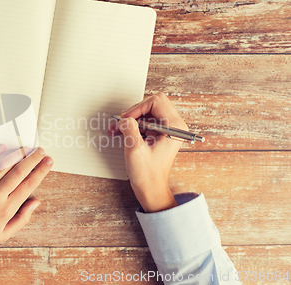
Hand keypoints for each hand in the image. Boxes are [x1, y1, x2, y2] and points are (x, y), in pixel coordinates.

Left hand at [0, 144, 52, 267]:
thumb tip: (36, 202)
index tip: (49, 162)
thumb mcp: (4, 234)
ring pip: (3, 164)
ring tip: (27, 148)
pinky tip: (2, 147)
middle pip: (18, 171)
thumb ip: (22, 218)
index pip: (28, 185)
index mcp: (5, 210)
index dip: (41, 172)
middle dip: (33, 159)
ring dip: (17, 154)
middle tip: (42, 150)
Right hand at [108, 92, 187, 212]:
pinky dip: (132, 125)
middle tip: (122, 122)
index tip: (126, 119)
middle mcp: (174, 125)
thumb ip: (129, 129)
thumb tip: (124, 119)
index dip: (137, 108)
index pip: (155, 101)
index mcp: (174, 127)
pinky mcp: (159, 133)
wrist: (151, 189)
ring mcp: (167, 129)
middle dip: (134, 111)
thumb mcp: (135, 149)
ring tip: (117, 129)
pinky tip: (120, 132)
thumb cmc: (148, 174)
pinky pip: (144, 121)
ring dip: (130, 119)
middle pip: (152, 103)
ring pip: (146, 111)